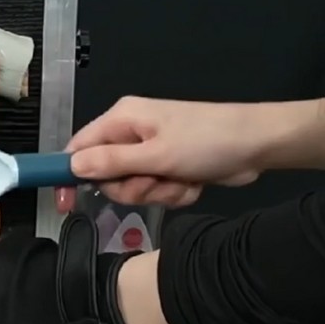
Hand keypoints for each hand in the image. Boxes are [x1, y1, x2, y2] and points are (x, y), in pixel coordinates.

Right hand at [55, 96, 262, 212]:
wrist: (258, 144)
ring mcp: (151, 150)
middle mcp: (131, 133)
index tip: (65, 203)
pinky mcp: (169, 165)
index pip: (79, 148)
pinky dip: (174, 192)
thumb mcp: (157, 155)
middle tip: (155, 182)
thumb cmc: (206, 141)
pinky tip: (193, 181)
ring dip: (158, 191)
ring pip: (134, 187)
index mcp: (122, 120)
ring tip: (182, 179)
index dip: (69, 174)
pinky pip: (156, 189)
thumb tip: (72, 165)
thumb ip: (112, 162)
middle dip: (132, 187)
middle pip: (107, 175)